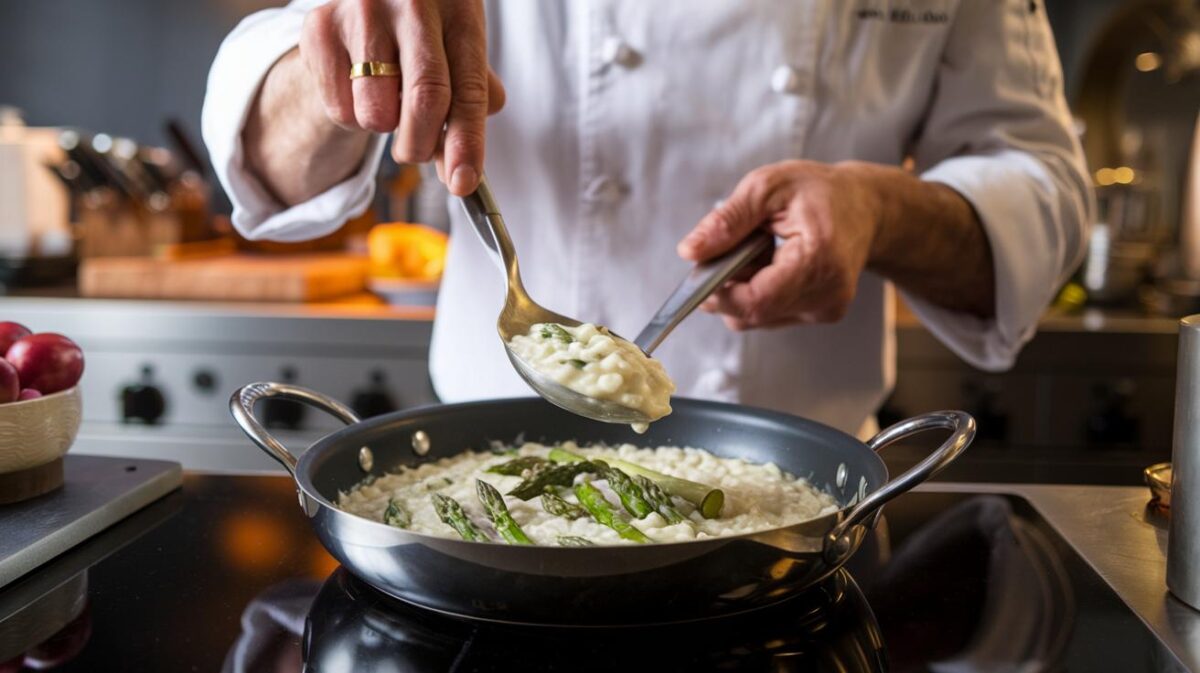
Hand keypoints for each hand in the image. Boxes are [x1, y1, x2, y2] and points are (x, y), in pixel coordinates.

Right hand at [299, 0, 505, 194]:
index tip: (463, 183)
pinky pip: (341, 109)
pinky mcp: (321, 28)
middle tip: (419, 153)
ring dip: (385, 125)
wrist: (369, 0)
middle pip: (425, 101)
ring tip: (387, 100)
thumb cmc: (425, 35)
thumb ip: (471, 103)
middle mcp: (413, 3)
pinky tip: (359, 87)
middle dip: (422, 147)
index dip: (467, 143)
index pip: (468, 90)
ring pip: (377, 114)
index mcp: (458, 10)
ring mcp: (363, 11)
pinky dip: (353, 115)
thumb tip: (462, 169)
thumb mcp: (459, 53)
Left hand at [677, 161, 883, 329]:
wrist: (867, 207)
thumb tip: (690, 251)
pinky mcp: (822, 314)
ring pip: (758, 317)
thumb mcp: (767, 187)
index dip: (720, 293)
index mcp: (819, 260)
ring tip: (761, 251)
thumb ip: (727, 221)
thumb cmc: (821, 192)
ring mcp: (826, 309)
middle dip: (729, 286)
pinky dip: (761, 292)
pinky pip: (772, 314)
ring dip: (745, 288)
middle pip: (753, 312)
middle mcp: (827, 294)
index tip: (701, 271)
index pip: (757, 300)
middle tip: (734, 248)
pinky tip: (774, 264)